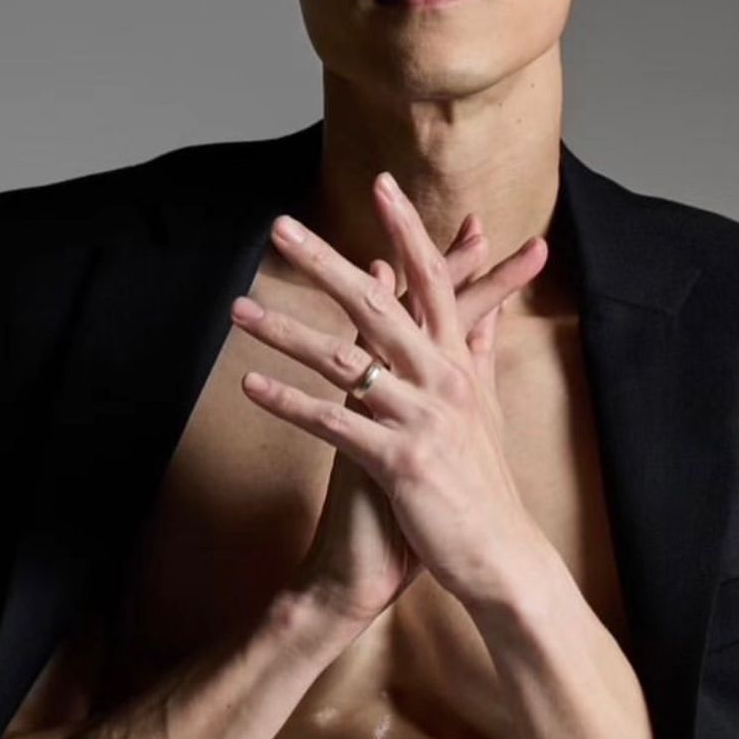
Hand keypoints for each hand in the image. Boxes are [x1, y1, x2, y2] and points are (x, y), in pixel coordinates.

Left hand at [231, 171, 550, 612]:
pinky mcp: (400, 462)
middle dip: (324, 261)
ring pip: (344, 359)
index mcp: (459, 362)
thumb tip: (489, 303)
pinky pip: (333, 423)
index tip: (381, 184)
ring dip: (285, 331)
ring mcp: (422, 419)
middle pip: (377, 303)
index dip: (406, 230)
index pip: (432, 280)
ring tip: (239, 310)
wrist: (499, 555)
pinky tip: (249, 385)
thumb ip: (480, 348)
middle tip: (279, 226)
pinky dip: (288, 403)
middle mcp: (442, 380)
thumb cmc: (483, 480)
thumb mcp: (486, 405)